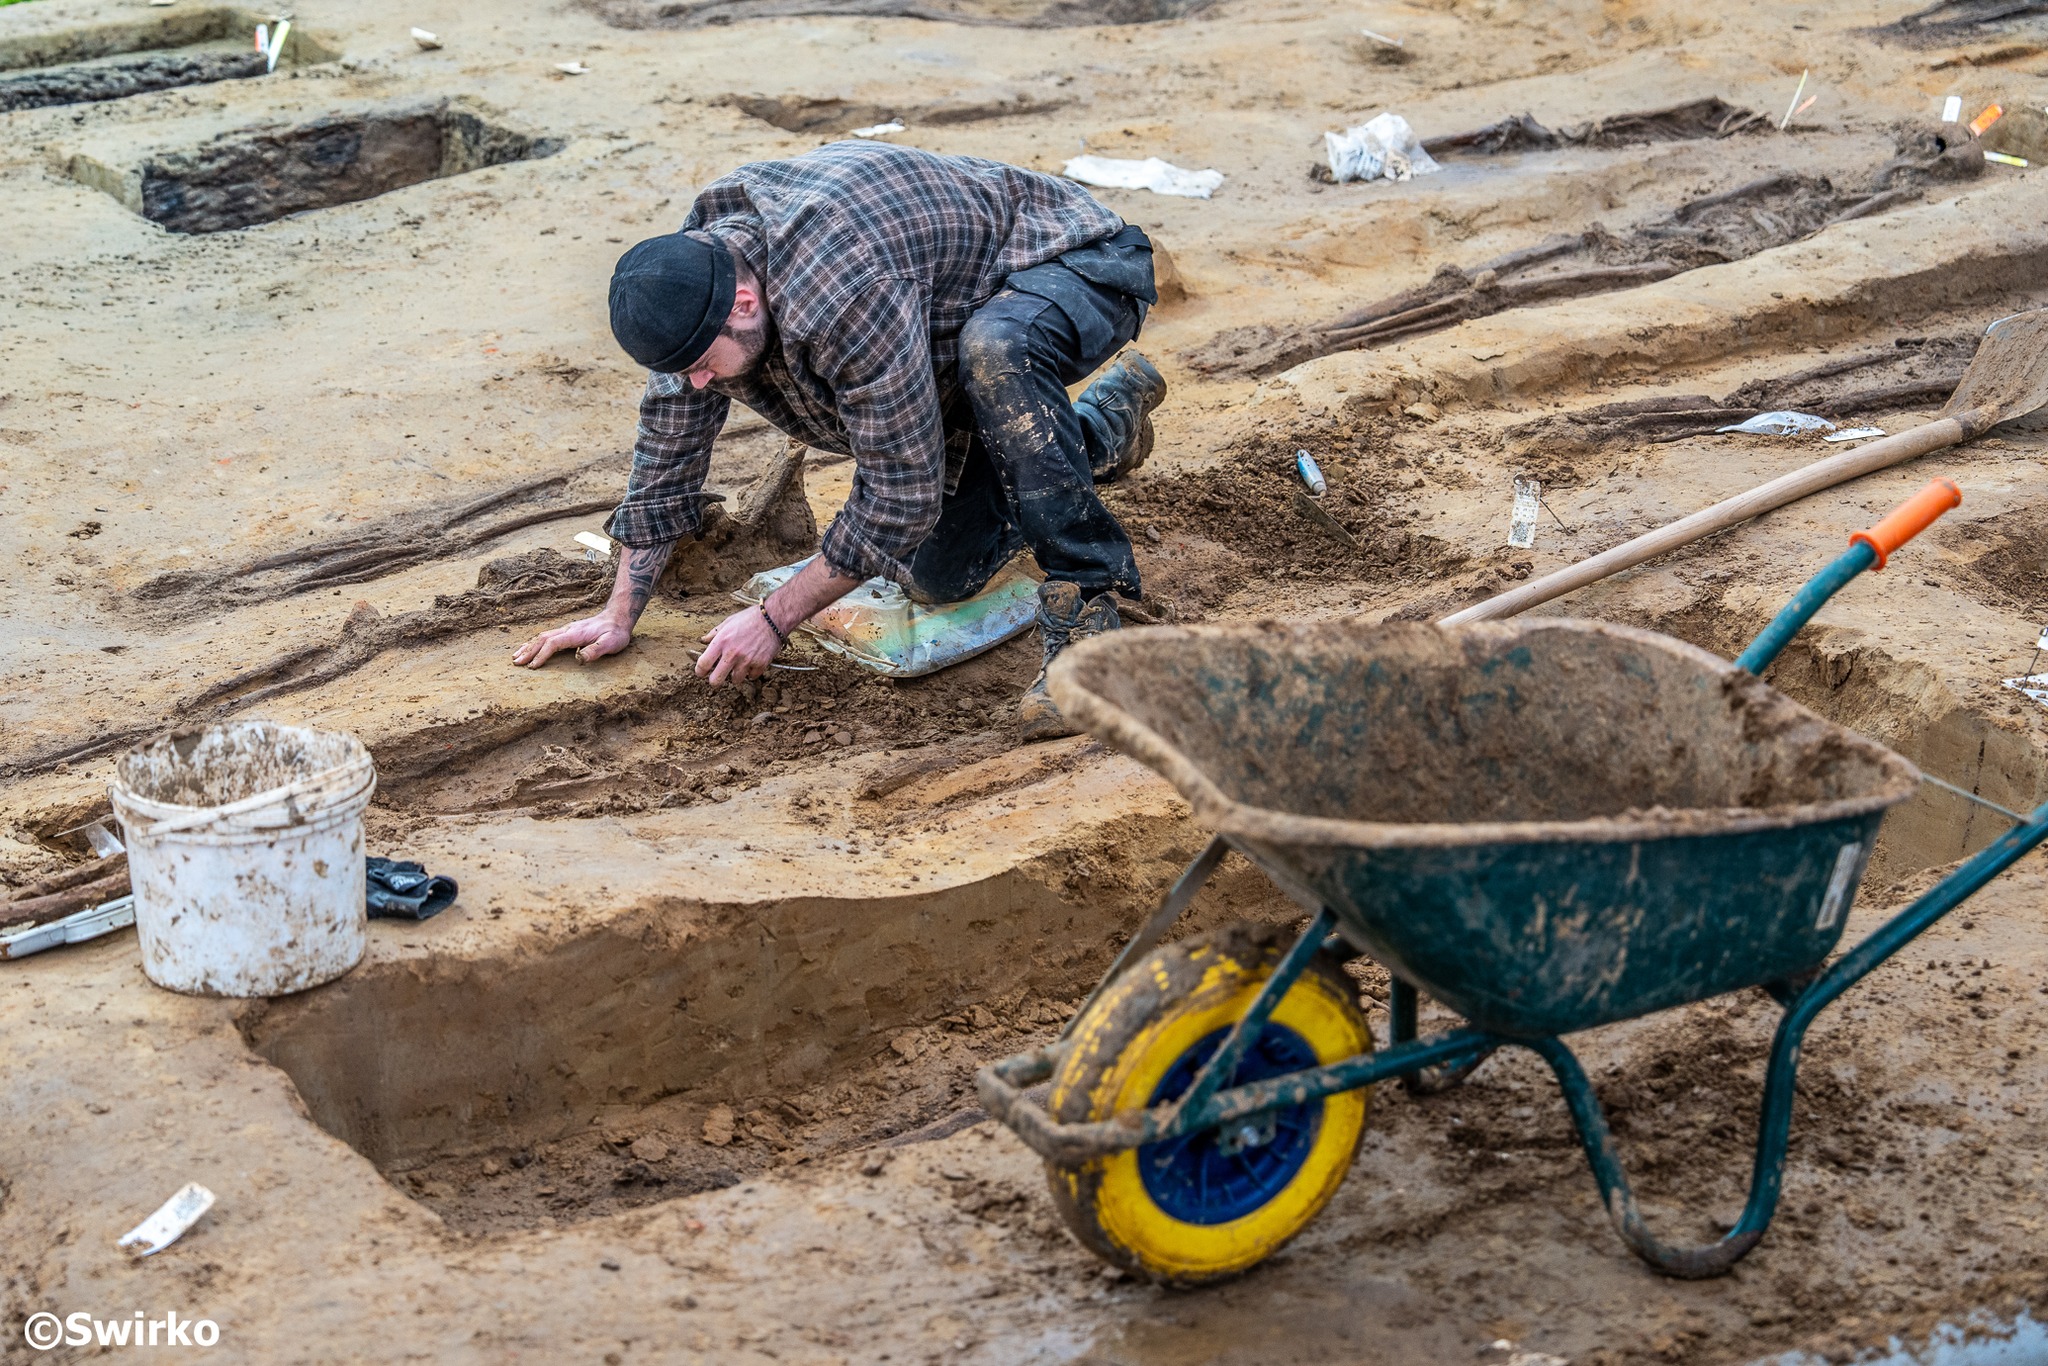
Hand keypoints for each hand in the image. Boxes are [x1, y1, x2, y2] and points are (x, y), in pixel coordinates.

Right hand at [512, 612, 632, 668]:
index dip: (542, 655)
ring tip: (516, 656)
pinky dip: (535, 643)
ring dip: (528, 647)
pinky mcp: (568, 632)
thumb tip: (580, 658)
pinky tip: (529, 648)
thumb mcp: (611, 643)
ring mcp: (566, 630)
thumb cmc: (615, 632)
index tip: (532, 667)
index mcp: (575, 634)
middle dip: (528, 651)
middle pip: (542, 639)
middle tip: (516, 663)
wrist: (618, 618)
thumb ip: (596, 650)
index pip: (553, 644)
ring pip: (542, 637)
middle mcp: (567, 630)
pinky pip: (547, 637)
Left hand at [696, 605, 781, 685]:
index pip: (703, 664)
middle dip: (714, 681)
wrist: (773, 618)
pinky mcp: (760, 664)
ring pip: (735, 680)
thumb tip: (704, 641)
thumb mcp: (728, 622)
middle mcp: (732, 653)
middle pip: (716, 680)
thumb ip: (714, 634)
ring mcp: (747, 660)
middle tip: (717, 676)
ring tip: (739, 665)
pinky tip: (752, 662)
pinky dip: (751, 672)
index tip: (701, 672)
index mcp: (721, 642)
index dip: (699, 671)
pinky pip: (752, 676)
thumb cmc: (750, 618)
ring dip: (736, 675)